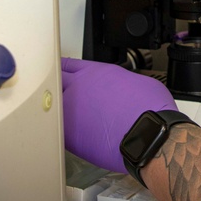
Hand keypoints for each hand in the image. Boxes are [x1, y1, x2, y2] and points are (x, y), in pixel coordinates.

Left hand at [61, 57, 177, 171]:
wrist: (148, 134)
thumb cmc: (149, 109)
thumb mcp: (136, 82)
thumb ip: (117, 83)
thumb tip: (117, 89)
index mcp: (95, 73)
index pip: (69, 64)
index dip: (62, 67)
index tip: (59, 70)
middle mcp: (79, 88)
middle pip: (54, 80)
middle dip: (52, 83)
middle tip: (50, 88)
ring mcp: (71, 111)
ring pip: (50, 105)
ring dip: (51, 107)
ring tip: (53, 112)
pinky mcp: (70, 135)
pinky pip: (55, 129)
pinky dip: (55, 129)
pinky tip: (59, 133)